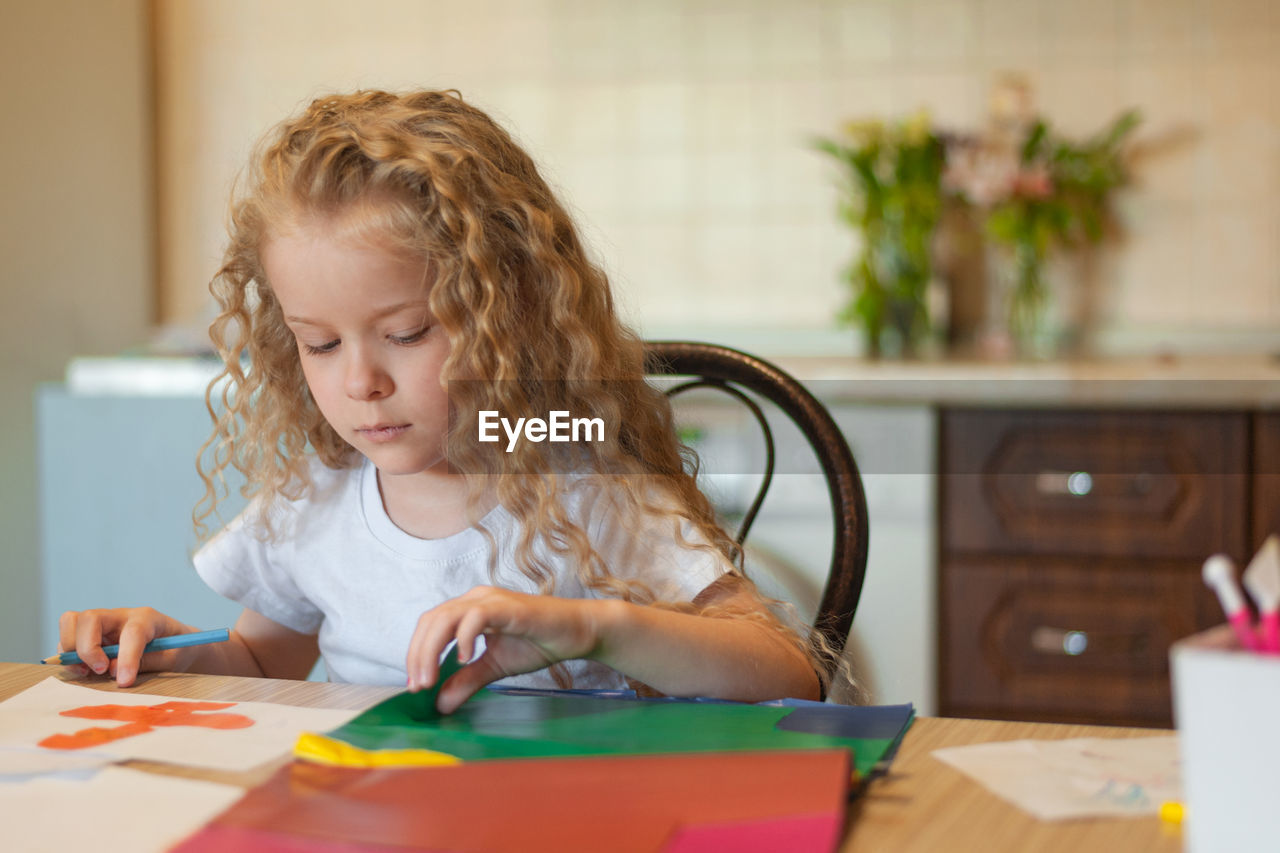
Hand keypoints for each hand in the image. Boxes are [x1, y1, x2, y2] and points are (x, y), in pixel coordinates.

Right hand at [57, 607, 194, 686]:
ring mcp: (103, 625)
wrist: (179, 645)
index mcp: (148, 619)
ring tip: (88, 671)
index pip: (132, 632)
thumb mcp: (173, 659)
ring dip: (72, 650)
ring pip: (71, 622)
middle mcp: (121, 616)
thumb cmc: (177, 650)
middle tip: (100, 670)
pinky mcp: (91, 636)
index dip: (127, 657)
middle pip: (89, 618)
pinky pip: (67, 638)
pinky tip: (85, 671)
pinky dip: (68, 656)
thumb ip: (147, 662)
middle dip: (87, 648)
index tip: (125, 681)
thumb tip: (114, 671)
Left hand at [405, 586, 604, 713]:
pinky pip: (475, 617)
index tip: (416, 685)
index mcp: (469, 609)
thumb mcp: (494, 667)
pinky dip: (463, 638)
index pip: (430, 625)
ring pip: (446, 617)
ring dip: (431, 649)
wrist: (578, 632)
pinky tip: (463, 658)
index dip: (416, 653)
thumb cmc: (539, 642)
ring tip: (431, 679)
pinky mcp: (507, 606)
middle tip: (419, 686)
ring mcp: (490, 599)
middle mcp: (475, 598)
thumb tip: (440, 705)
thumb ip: (467, 681)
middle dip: (418, 655)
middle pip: (431, 620)